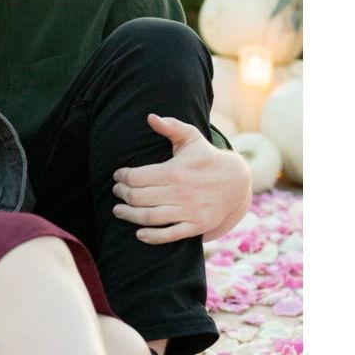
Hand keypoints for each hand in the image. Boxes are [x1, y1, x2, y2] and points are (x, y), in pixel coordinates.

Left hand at [111, 114, 251, 243]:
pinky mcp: (196, 226)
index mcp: (175, 171)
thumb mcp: (191, 138)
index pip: (136, 177)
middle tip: (117, 192)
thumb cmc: (207, 157)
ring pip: (149, 217)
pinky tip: (139, 233)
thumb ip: (171, 126)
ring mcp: (189, 211)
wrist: (237, 182)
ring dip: (129, 215)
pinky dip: (152, 237)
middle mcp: (180, 192)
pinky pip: (170, 235)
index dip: (122, 177)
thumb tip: (150, 117)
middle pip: (138, 197)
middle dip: (122, 194)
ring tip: (119, 210)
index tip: (118, 176)